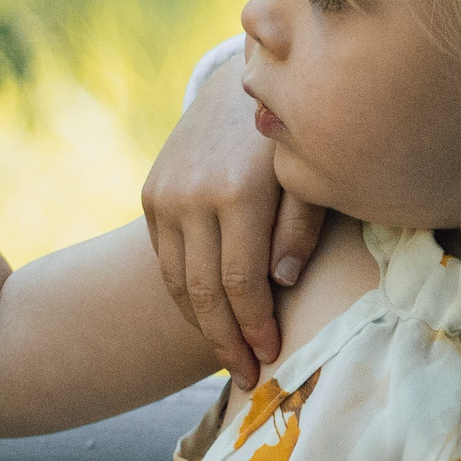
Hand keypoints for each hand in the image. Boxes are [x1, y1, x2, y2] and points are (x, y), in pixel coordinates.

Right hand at [144, 54, 326, 388]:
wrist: (242, 81)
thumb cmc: (294, 135)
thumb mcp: (309, 173)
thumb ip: (301, 227)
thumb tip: (284, 285)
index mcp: (236, 191)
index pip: (240, 282)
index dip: (255, 326)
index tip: (272, 356)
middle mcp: (191, 194)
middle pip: (203, 291)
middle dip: (227, 341)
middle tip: (248, 378)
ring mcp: (165, 193)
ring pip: (177, 281)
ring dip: (202, 325)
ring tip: (229, 358)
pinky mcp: (151, 192)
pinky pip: (164, 260)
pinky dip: (184, 295)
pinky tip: (209, 318)